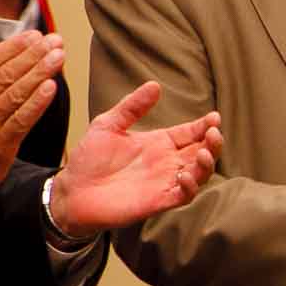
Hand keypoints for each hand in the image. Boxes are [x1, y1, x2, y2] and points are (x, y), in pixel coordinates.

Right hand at [0, 31, 64, 176]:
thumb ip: (3, 80)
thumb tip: (20, 54)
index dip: (14, 48)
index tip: (35, 34)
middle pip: (4, 76)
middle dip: (30, 55)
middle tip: (54, 40)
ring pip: (13, 95)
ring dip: (37, 73)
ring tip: (58, 56)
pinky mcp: (1, 146)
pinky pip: (19, 122)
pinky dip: (35, 103)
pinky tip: (51, 87)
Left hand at [48, 81, 222, 234]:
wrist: (71, 191)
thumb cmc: (88, 159)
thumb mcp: (108, 125)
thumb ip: (132, 107)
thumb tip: (154, 84)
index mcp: (159, 143)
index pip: (191, 132)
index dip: (205, 125)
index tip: (214, 117)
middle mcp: (167, 162)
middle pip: (203, 152)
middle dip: (214, 143)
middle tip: (214, 132)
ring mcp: (165, 182)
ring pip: (200, 174)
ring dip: (207, 164)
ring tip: (205, 152)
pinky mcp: (159, 200)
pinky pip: (184, 195)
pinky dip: (190, 186)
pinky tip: (184, 175)